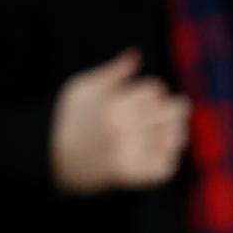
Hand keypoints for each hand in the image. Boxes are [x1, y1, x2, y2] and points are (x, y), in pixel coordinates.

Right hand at [50, 49, 190, 194]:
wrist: (53, 158)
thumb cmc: (69, 119)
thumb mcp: (83, 88)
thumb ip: (114, 72)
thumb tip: (136, 55)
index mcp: (115, 105)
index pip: (155, 90)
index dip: (156, 91)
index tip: (152, 96)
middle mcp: (126, 130)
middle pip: (172, 112)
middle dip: (174, 108)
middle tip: (179, 108)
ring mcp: (133, 155)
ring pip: (175, 138)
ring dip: (176, 131)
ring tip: (173, 128)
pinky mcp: (136, 176)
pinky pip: (168, 166)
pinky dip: (169, 157)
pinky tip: (163, 150)